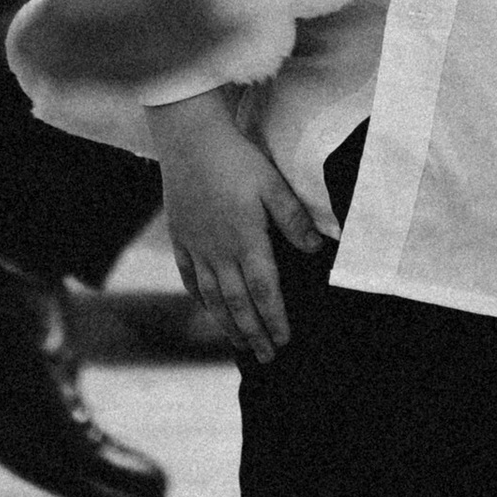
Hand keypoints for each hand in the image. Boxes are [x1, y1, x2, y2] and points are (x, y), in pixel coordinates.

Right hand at [149, 89, 322, 361]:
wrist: (188, 139)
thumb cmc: (236, 158)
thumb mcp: (273, 183)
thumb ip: (293, 219)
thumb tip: (315, 250)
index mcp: (247, 241)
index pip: (264, 292)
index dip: (275, 319)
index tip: (284, 341)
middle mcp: (220, 251)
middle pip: (238, 303)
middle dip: (253, 333)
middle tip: (266, 357)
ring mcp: (197, 246)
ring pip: (213, 297)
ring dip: (227, 323)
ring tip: (239, 344)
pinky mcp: (181, 236)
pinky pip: (189, 276)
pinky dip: (200, 297)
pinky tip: (207, 307)